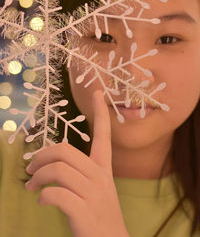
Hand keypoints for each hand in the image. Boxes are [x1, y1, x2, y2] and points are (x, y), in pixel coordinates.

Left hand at [25, 90, 129, 236]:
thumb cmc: (101, 214)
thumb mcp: (96, 189)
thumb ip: (81, 173)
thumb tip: (53, 164)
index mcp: (104, 169)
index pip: (104, 136)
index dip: (101, 113)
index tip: (98, 93)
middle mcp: (100, 177)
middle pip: (65, 151)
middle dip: (42, 156)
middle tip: (31, 167)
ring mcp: (93, 194)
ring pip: (58, 170)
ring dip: (38, 177)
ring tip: (32, 186)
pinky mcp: (84, 212)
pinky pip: (56, 194)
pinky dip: (44, 196)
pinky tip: (42, 200)